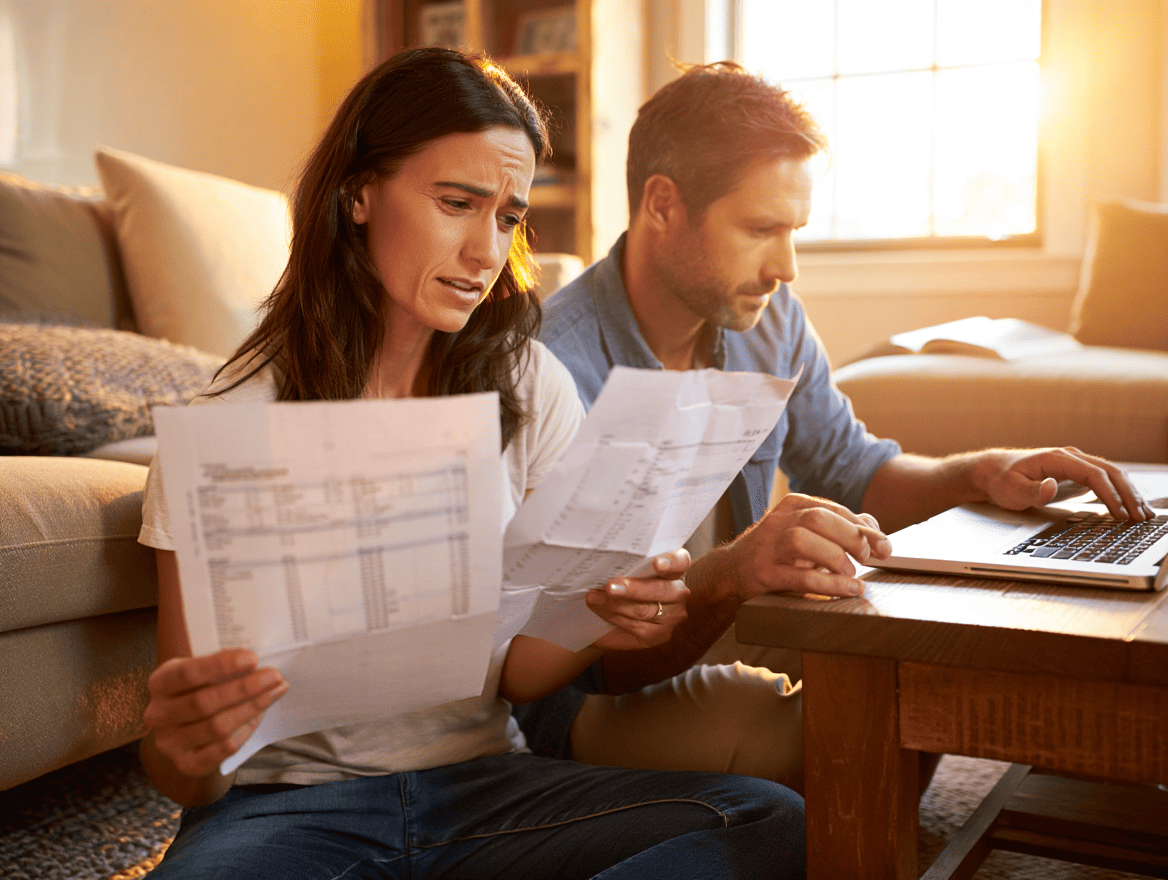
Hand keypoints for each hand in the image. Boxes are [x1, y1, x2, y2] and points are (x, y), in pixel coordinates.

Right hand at [143, 648, 286, 778]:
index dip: (220, 665)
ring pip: (217, 726)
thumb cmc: (200, 691)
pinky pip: (223, 748)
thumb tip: (256, 661)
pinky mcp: (187, 763)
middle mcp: (158, 714)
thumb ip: (220, 667)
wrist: (187, 733)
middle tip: (274, 676)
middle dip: (244, 688)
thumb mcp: (201, 673)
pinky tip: (260, 715)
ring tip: (275, 692)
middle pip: (204, 702)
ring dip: (252, 707)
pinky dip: (245, 730)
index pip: (187, 673)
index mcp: (160, 683)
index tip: (252, 658)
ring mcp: (170, 742)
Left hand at [585, 549, 690, 650]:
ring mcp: (673, 615)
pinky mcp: (660, 635)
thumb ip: (624, 562)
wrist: (609, 614)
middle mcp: (679, 591)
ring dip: (615, 604)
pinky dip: (614, 617)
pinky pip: (637, 627)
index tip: (656, 563)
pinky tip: (600, 610)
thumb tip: (605, 558)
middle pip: (662, 589)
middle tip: (609, 586)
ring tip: (594, 598)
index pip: (680, 562)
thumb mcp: (623, 568)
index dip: (670, 562)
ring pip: (646, 610)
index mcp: (675, 567)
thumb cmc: (619, 582)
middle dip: (633, 588)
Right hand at [707, 492, 890, 600]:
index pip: (832, 508)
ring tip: (850, 574)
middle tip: (866, 558)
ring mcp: (767, 546)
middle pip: (818, 518)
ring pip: (803, 540)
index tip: (883, 545)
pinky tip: (846, 590)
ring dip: (834, 558)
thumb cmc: (777, 553)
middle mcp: (778, 521)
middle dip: (850, 538)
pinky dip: (828, 584)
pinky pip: (797, 576)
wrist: (731, 572)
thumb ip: (839, 528)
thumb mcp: (806, 534)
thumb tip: (873, 526)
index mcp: (792, 506)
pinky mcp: (762, 573)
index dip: (861, 526)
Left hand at [973, 447, 1153, 521]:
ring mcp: (1075, 463)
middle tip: (1141, 517)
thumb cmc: (1000, 480)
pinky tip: (1129, 507)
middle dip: (1128, 494)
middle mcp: (1070, 457)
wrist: (991, 471)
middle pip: (1110, 472)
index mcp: (1057, 458)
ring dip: (1129, 493)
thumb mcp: (1010, 489)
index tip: (1120, 513)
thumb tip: (1052, 487)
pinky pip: (1104, 480)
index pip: (1093, 474)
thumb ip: (1032, 491)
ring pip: (1111, 474)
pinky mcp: (1076, 473)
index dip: (1110, 494)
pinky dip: (1120, 492)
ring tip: (1143, 514)